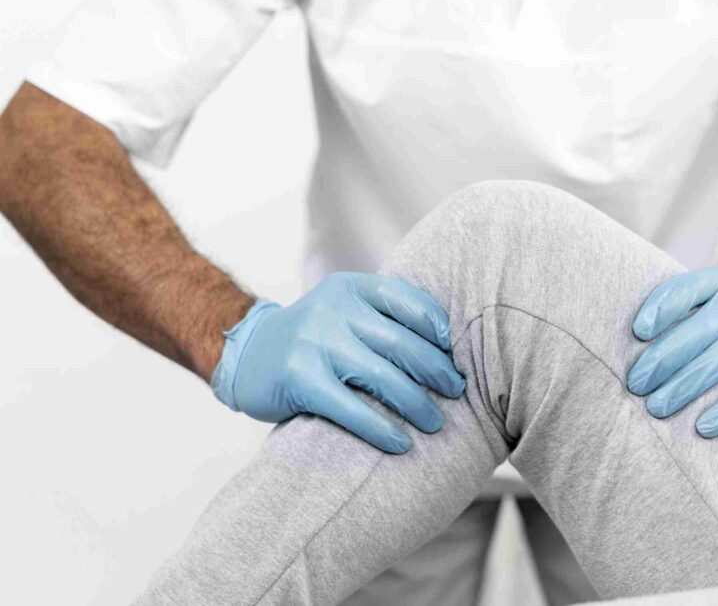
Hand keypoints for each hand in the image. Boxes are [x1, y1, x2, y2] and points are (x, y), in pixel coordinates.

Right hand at [210, 272, 464, 452]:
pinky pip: (351, 408)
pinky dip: (381, 429)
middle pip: (401, 342)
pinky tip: (400, 443)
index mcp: (352, 288)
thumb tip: (447, 351)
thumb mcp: (344, 312)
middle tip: (457, 391)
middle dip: (436, 370)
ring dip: (416, 404)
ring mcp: (314, 341)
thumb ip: (384, 321)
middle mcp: (334, 309)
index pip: (407, 301)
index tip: (457, 352)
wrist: (246, 353)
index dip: (438, 328)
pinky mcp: (299, 377)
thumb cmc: (313, 339)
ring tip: (435, 423)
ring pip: (382, 376)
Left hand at [627, 264, 717, 437]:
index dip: (660, 308)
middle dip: (662, 359)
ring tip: (657, 407)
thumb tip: (640, 360)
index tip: (638, 333)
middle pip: (699, 328)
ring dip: (685, 385)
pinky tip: (703, 426)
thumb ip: (693, 321)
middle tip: (635, 385)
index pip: (686, 288)